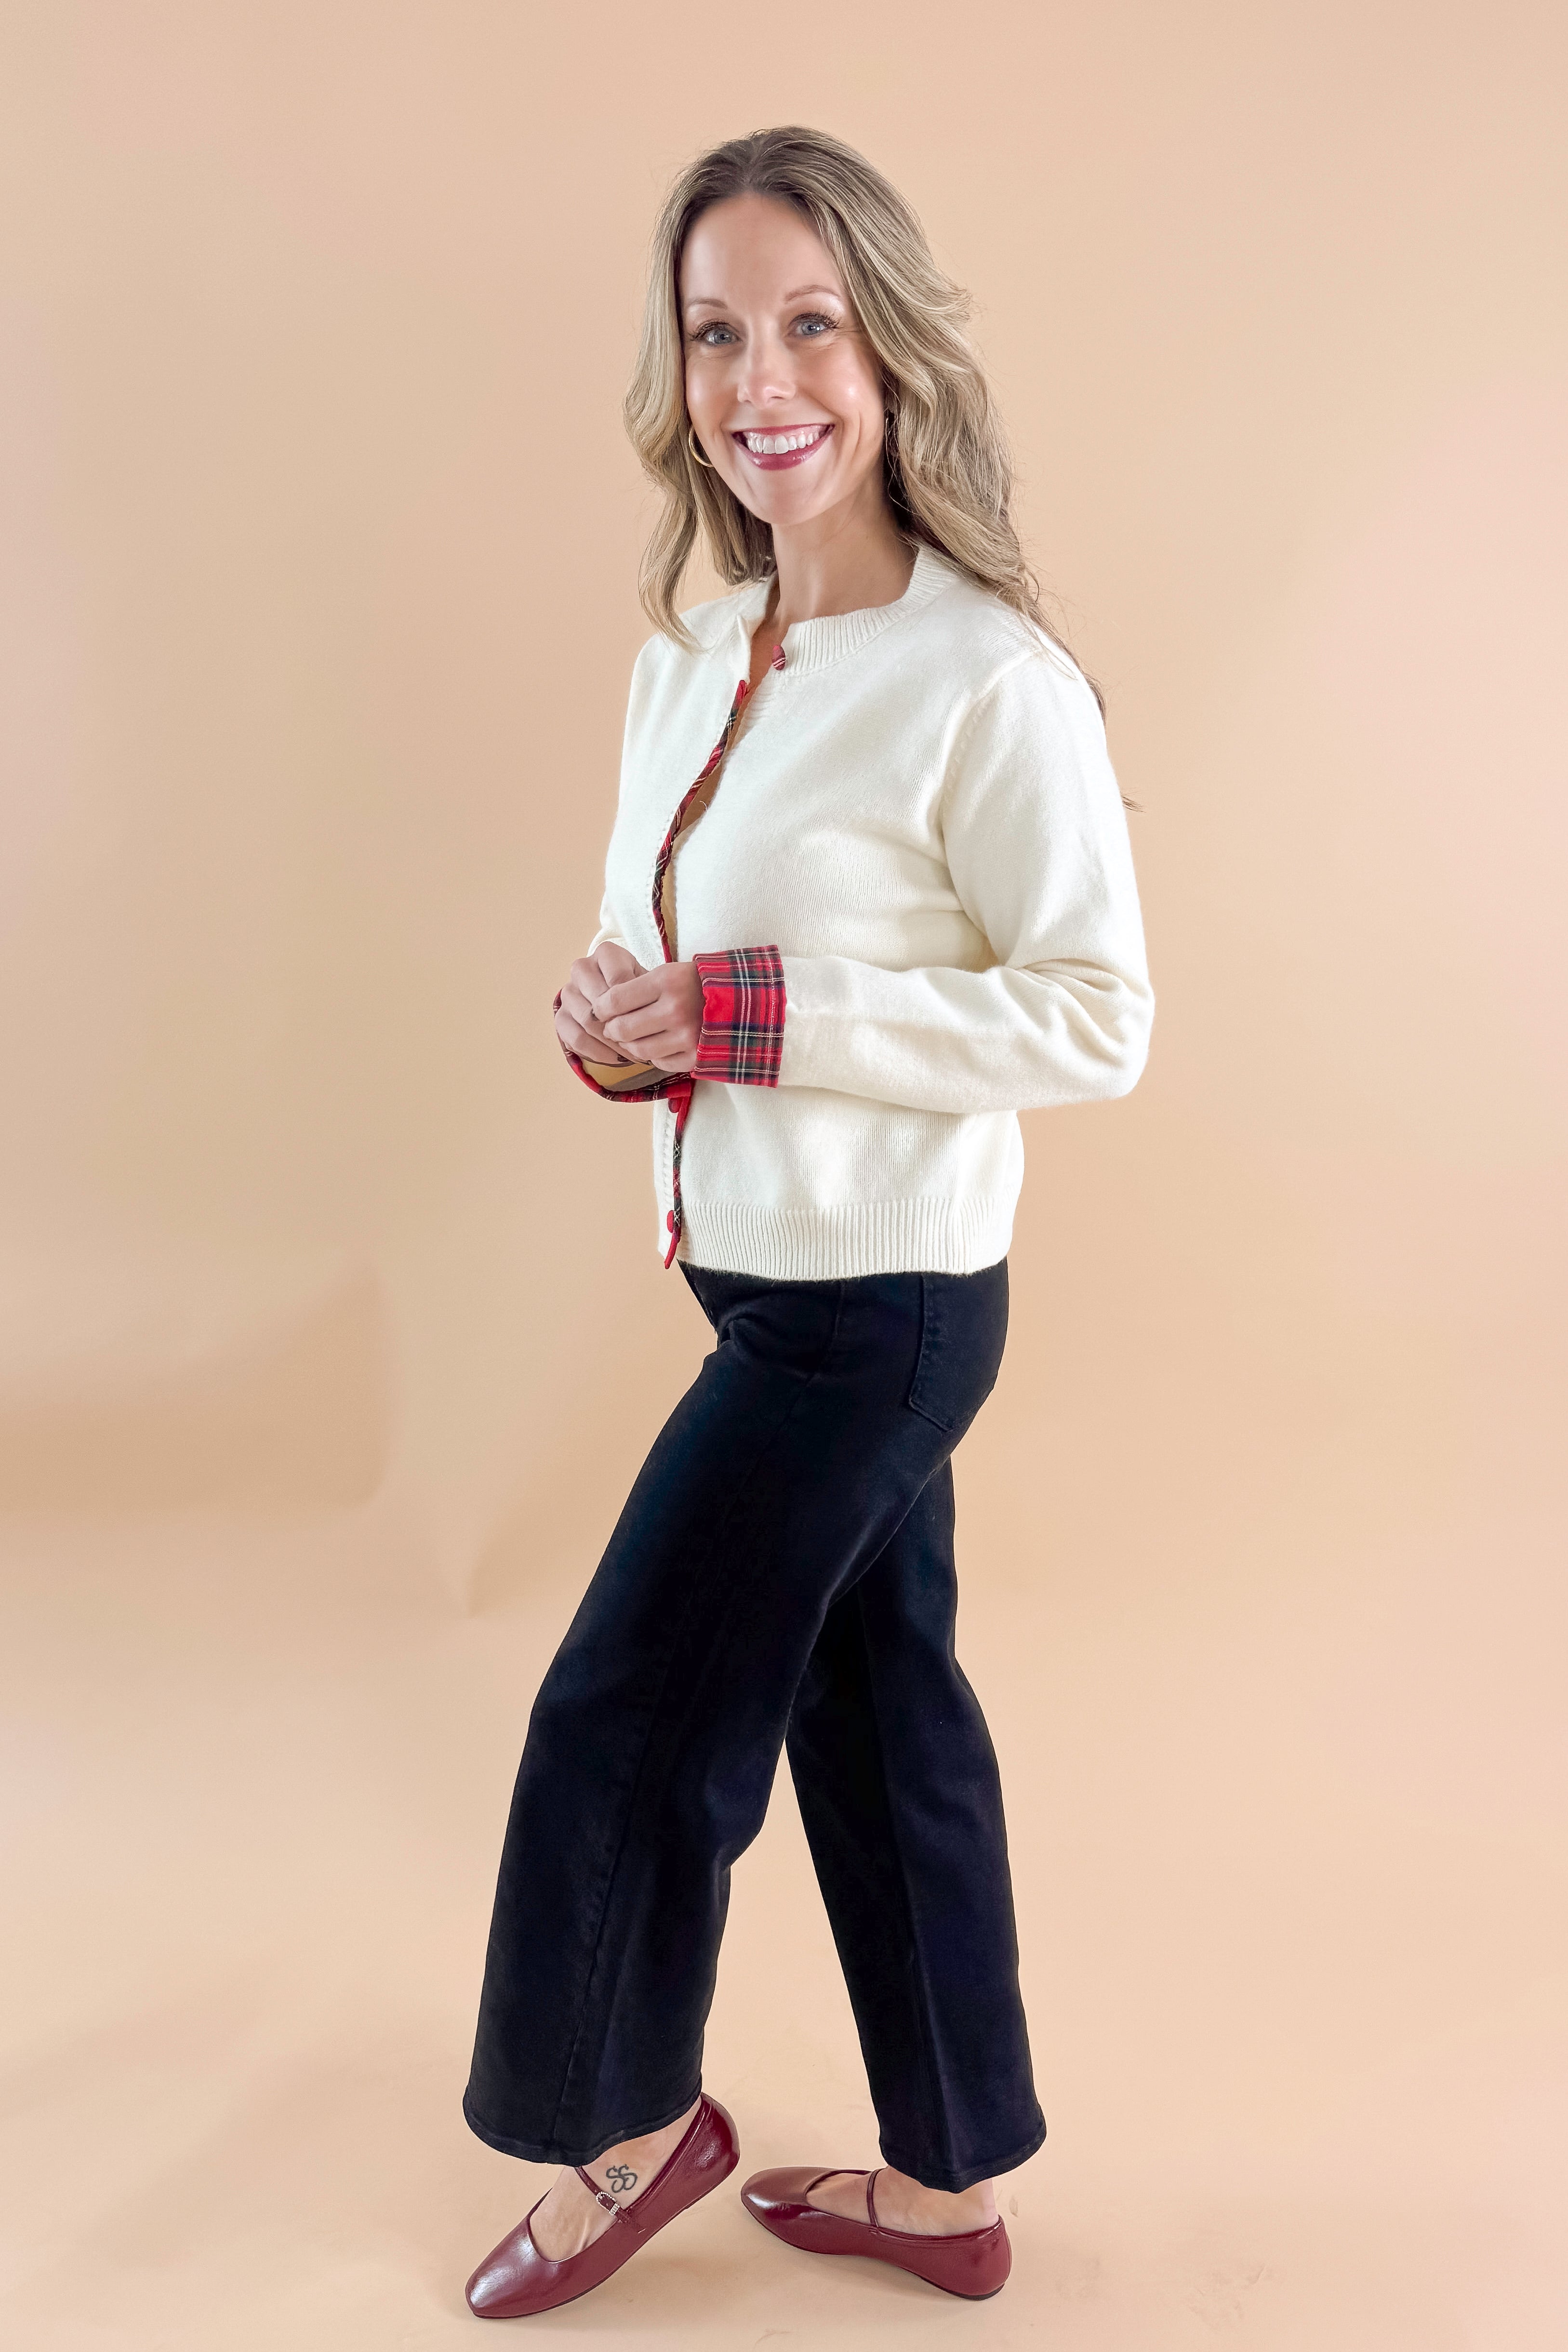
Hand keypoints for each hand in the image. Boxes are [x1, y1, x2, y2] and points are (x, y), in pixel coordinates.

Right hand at [556, 942, 645, 1061]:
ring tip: (633, 1052)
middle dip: (623, 1026)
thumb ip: (647, 994)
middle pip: (600, 1001)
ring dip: (612, 1041)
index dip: (636, 1004)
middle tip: (643, 1042)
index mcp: (606, 954)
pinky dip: (598, 1052)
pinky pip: (576, 1038)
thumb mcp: (650, 986)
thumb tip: (643, 1019)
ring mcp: (568, 992)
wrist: (623, 1002)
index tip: (652, 1020)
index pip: (619, 979)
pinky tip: (617, 1058)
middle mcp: (582, 968)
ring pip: (587, 1020)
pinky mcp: (561, 1016)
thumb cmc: (641, 993)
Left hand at [595, 961, 704, 1072]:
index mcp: (667, 982)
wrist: (740, 999)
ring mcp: (687, 1035)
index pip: (615, 1000)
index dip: (601, 1008)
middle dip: (611, 1030)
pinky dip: (653, 1056)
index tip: (601, 1010)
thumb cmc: (695, 984)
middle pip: (622, 1028)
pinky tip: (657, 1045)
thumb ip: (634, 989)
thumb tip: (601, 1012)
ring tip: (632, 1038)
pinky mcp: (696, 1056)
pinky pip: (659, 1063)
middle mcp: (676, 1009)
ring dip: (629, 1046)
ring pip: (638, 1050)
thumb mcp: (667, 973)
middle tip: (613, 1028)